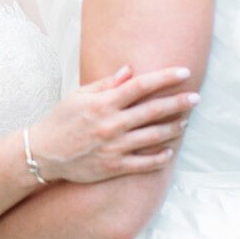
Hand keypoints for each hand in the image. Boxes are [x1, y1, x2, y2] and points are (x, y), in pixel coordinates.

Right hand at [28, 64, 197, 183]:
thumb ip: (106, 84)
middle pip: (153, 110)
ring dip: (173, 128)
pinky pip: (144, 163)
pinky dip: (160, 157)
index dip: (165, 77)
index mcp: (103, 103)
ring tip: (185, 122)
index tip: (184, 71)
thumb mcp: (79, 96)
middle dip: (179, 102)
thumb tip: (131, 71)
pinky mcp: (113, 167)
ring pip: (153, 136)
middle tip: (196, 98)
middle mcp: (111, 124)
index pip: (141, 86)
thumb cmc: (60, 120)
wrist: (42, 153)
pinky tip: (170, 151)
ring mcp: (114, 147)